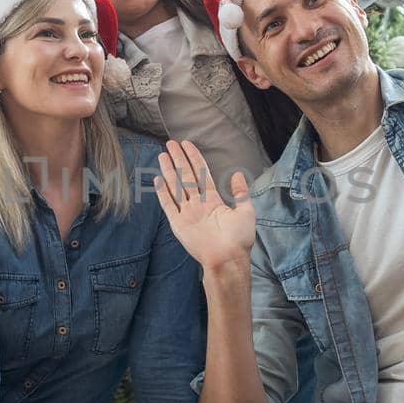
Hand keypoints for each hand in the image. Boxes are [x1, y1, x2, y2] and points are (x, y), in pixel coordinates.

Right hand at [152, 140, 254, 270]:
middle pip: (186, 176)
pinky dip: (163, 193)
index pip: (201, 173)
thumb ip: (240, 192)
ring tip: (162, 155)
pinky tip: (157, 180)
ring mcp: (187, 213)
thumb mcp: (245, 211)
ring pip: (176, 187)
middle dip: (178, 159)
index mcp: (213, 200)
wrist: (227, 259)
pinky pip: (168, 205)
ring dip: (169, 171)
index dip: (194, 158)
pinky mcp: (178, 224)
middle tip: (170, 143)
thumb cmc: (238, 239)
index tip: (187, 144)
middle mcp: (198, 204)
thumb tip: (238, 173)